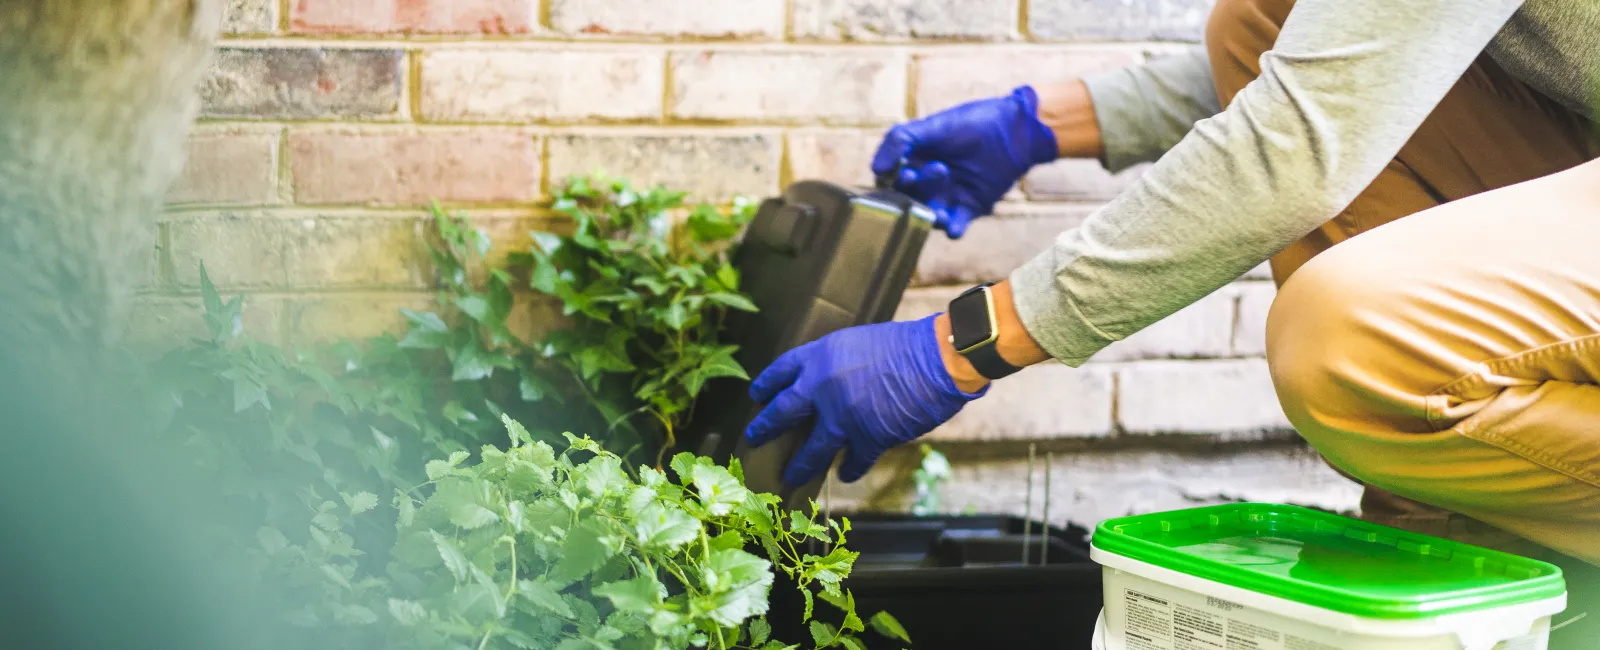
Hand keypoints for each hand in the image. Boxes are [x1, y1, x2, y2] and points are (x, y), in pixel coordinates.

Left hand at [742, 315, 987, 486]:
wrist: (935, 359)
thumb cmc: (905, 343)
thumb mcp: (858, 341)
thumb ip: (837, 362)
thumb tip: (829, 383)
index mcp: (819, 355)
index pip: (782, 370)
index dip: (767, 383)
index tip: (757, 395)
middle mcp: (822, 387)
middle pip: (782, 411)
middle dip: (765, 427)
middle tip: (753, 437)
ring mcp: (842, 416)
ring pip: (812, 449)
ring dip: (800, 465)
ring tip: (791, 475)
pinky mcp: (866, 438)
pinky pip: (853, 460)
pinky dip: (850, 469)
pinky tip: (846, 474)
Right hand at [872, 85, 1059, 238]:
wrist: (1016, 130)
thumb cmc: (973, 122)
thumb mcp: (932, 127)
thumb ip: (900, 142)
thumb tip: (875, 169)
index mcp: (913, 160)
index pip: (891, 179)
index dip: (894, 181)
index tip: (907, 172)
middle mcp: (926, 182)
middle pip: (909, 199)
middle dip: (919, 191)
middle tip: (939, 170)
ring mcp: (947, 197)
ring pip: (929, 215)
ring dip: (932, 215)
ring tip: (940, 210)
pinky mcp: (969, 208)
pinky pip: (955, 224)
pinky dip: (952, 228)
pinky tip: (953, 227)